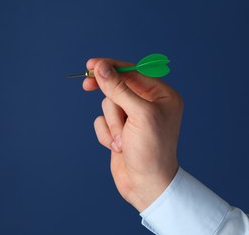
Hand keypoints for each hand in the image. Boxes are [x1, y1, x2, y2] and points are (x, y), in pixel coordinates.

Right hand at [83, 58, 182, 211]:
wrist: (145, 185)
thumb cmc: (151, 150)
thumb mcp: (139, 115)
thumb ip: (119, 89)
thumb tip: (101, 67)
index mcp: (161, 95)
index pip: (133, 73)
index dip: (111, 67)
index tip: (91, 64)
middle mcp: (148, 104)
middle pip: (117, 87)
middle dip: (109, 97)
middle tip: (86, 84)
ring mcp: (132, 118)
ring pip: (108, 105)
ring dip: (113, 124)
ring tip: (123, 140)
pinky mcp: (120, 130)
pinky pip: (102, 121)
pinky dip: (107, 134)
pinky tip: (118, 147)